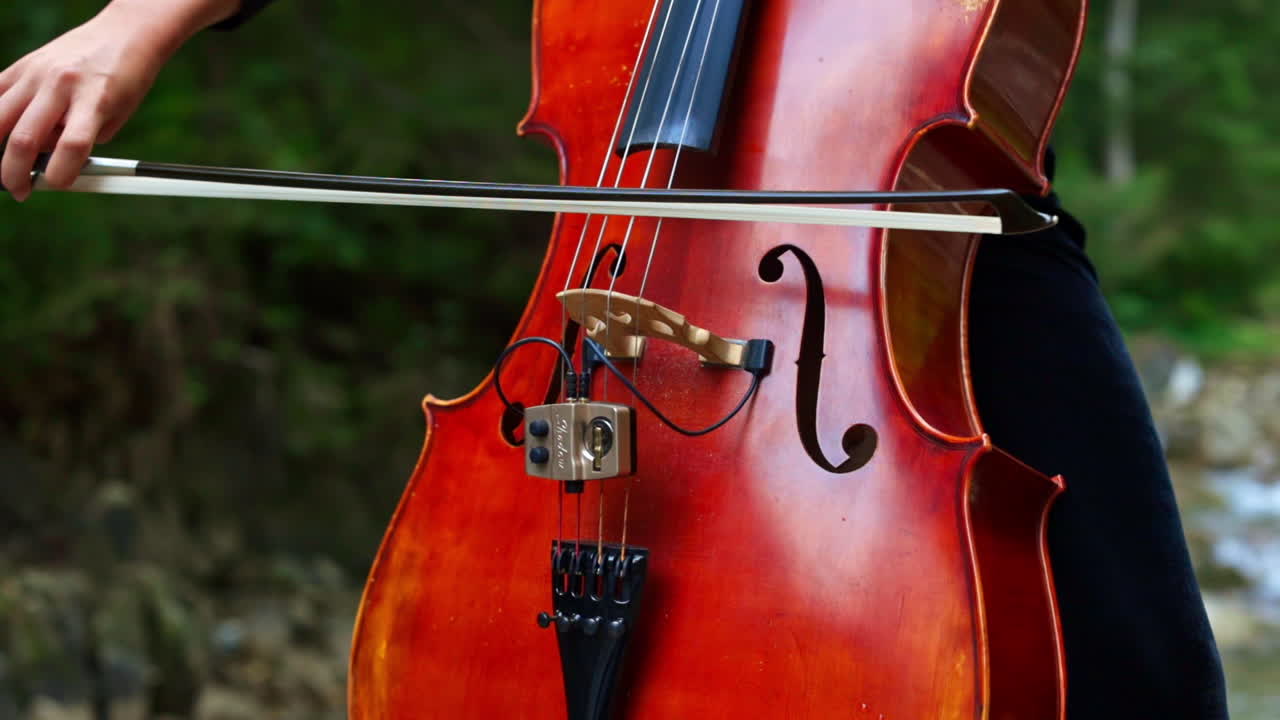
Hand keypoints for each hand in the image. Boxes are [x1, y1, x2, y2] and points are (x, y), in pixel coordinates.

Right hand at [0, 0, 238, 200]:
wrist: (123, 34)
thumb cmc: (125, 79)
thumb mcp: (116, 116)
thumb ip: (83, 141)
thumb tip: (47, 165)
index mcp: (95, 100)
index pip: (71, 147)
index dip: (60, 175)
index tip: (56, 185)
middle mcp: (61, 85)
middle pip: (24, 139)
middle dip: (16, 174)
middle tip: (21, 190)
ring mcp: (37, 73)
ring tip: (9, 166)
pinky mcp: (22, 65)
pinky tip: (3, 136)